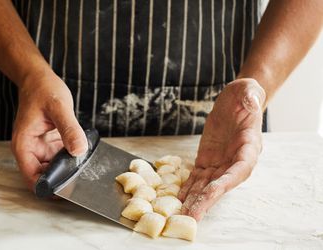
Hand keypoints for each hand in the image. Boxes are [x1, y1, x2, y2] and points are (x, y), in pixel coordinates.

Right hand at [11, 71, 87, 191]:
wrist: (40, 79)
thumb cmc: (43, 90)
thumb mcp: (59, 108)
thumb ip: (69, 129)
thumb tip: (78, 150)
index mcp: (25, 145)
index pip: (32, 177)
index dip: (48, 187)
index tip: (67, 190)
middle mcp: (31, 149)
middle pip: (44, 176)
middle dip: (61, 181)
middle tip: (81, 181)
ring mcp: (41, 147)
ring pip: (54, 168)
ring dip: (67, 171)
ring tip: (84, 169)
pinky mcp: (51, 143)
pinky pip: (61, 157)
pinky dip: (70, 159)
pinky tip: (82, 157)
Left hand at [178, 78, 265, 220]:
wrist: (235, 100)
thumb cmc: (246, 96)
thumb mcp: (249, 91)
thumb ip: (251, 97)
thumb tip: (251, 101)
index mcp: (249, 146)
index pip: (240, 168)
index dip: (227, 181)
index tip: (213, 192)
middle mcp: (235, 160)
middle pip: (221, 184)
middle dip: (206, 200)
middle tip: (192, 216)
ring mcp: (220, 162)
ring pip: (206, 185)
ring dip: (194, 200)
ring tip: (182, 214)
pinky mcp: (207, 160)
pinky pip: (197, 177)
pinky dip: (188, 188)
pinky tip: (179, 199)